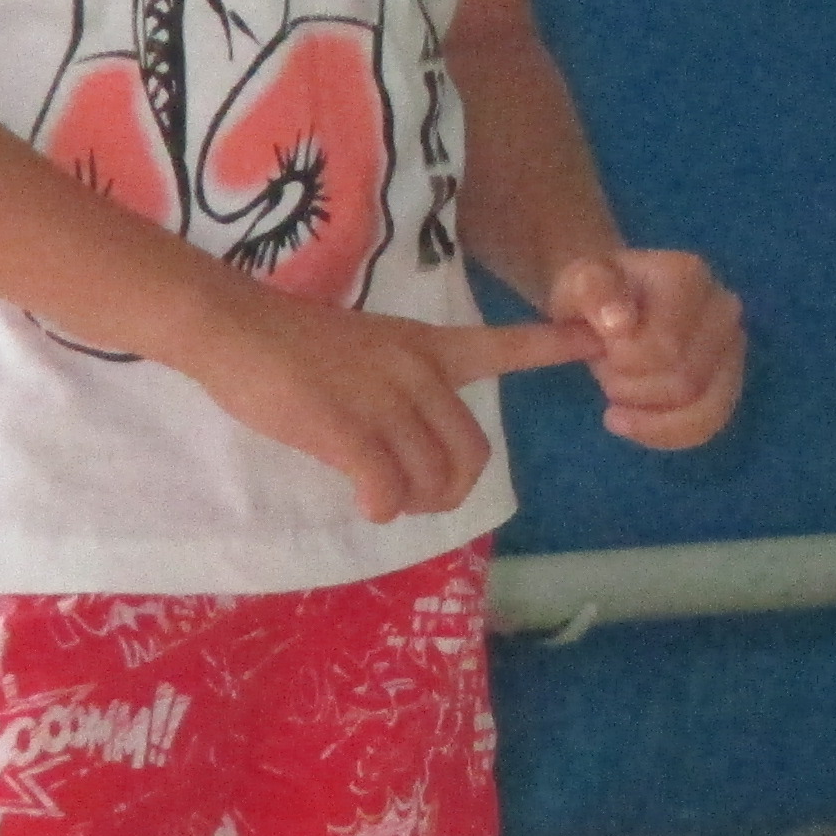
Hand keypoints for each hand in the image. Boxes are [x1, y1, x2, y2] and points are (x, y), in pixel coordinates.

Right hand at [173, 294, 583, 522]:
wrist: (236, 329)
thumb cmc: (294, 343)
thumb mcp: (370, 350)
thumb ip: (406, 389)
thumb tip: (417, 447)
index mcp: (429, 347)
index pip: (504, 345)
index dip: (554, 347)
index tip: (599, 341)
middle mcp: (420, 371)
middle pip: (472, 452)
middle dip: (451, 488)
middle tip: (416, 495)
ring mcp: (386, 399)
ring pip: (433, 476)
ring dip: (414, 503)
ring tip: (384, 499)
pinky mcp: (349, 428)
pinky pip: (389, 488)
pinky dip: (382, 506)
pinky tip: (365, 503)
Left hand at [545, 247, 747, 450]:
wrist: (609, 300)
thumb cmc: (595, 293)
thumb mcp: (578, 283)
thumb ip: (593, 292)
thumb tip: (620, 323)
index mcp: (688, 276)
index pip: (667, 346)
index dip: (625, 360)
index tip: (602, 344)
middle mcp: (723, 308)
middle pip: (686, 381)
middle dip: (633, 387)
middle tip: (607, 364)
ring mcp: (733, 345)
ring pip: (704, 408)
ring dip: (648, 413)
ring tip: (619, 390)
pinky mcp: (729, 378)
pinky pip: (707, 424)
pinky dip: (663, 432)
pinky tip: (632, 422)